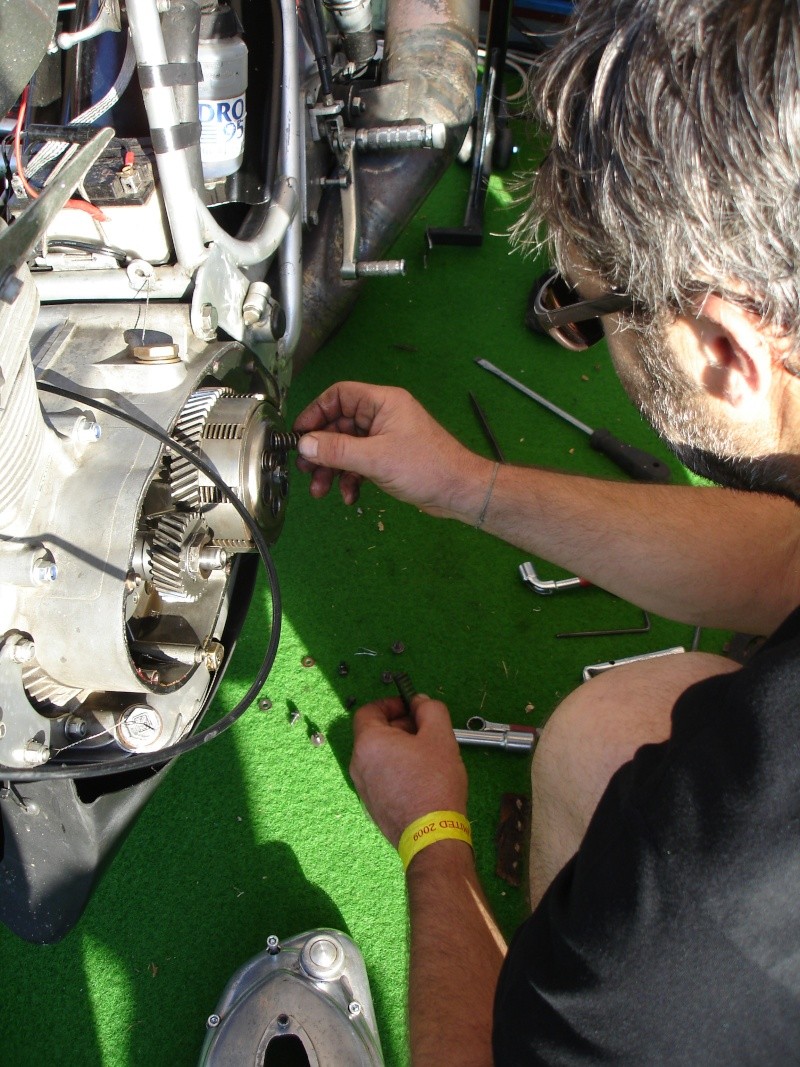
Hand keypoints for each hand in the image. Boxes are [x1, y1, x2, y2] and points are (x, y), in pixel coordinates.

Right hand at [293, 382, 490, 518]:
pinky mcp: (388, 459)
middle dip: (322, 449)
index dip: (316, 413)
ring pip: (347, 448)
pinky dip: (350, 479)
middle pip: (339, 425)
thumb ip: (337, 450)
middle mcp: (382, 416)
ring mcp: (385, 438)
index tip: (300, 435)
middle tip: (306, 469)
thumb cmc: (425, 467)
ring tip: (321, 490)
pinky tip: (349, 496)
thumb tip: (304, 445)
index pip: (339, 395)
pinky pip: (359, 464)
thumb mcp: (375, 458)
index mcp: (383, 403)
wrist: (458, 492)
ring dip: (332, 469)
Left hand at [349, 693, 467, 847]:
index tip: (411, 707)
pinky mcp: (373, 806)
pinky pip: (381, 777)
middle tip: (425, 730)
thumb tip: (419, 702)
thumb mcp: (440, 736)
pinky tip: (421, 778)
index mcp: (368, 743)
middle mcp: (358, 764)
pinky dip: (396, 769)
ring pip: (378, 757)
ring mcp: (363, 788)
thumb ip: (430, 709)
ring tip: (427, 755)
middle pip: (373, 734)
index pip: (368, 711)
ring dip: (399, 748)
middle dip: (399, 726)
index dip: (390, 704)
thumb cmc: (434, 782)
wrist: (432, 836)